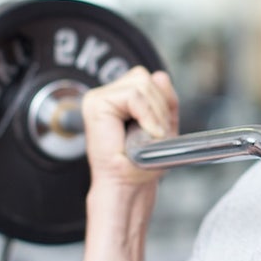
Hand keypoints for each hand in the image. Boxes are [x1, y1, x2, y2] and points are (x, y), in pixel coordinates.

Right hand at [81, 66, 178, 187]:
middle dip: (160, 106)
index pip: (152, 80)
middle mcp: (108, 95)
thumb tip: (160, 76)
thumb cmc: (140, 163)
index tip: (161, 129)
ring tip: (149, 134)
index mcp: (122, 99)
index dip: (164, 101)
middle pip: (146, 78)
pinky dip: (147, 113)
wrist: (127, 185)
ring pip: (142, 83)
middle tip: (155, 133)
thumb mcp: (163, 123)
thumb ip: (163, 97)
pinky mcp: (95, 103)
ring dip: (154, 112)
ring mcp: (99, 97)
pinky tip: (146, 132)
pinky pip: (133, 94)